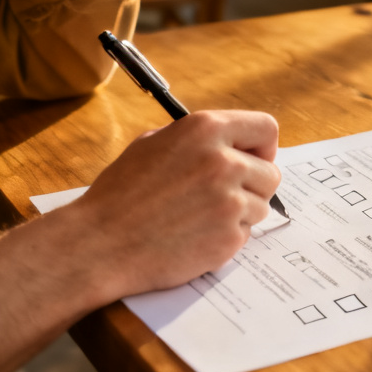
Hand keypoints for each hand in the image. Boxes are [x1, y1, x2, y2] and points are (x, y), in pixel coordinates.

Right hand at [69, 110, 280, 297]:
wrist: (100, 243)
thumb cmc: (121, 193)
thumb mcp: (153, 142)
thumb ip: (197, 139)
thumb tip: (229, 143)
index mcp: (206, 129)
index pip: (266, 128)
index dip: (263, 146)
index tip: (255, 158)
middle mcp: (224, 161)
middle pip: (271, 172)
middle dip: (253, 185)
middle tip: (224, 194)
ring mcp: (229, 201)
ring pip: (261, 206)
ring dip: (240, 213)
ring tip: (200, 216)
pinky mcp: (228, 238)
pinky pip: (245, 235)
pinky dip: (226, 237)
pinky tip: (194, 235)